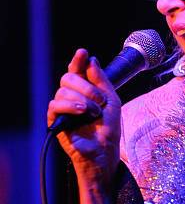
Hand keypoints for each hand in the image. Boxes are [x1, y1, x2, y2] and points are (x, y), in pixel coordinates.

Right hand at [47, 49, 120, 187]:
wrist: (104, 150)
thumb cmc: (108, 128)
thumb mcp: (111, 100)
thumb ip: (101, 80)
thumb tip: (91, 59)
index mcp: (85, 90)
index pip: (77, 70)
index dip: (78, 61)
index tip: (83, 53)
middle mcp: (72, 96)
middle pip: (68, 77)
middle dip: (87, 87)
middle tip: (100, 100)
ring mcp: (63, 108)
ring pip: (63, 90)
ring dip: (83, 100)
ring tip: (94, 113)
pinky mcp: (55, 120)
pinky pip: (55, 104)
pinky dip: (70, 106)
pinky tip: (82, 112)